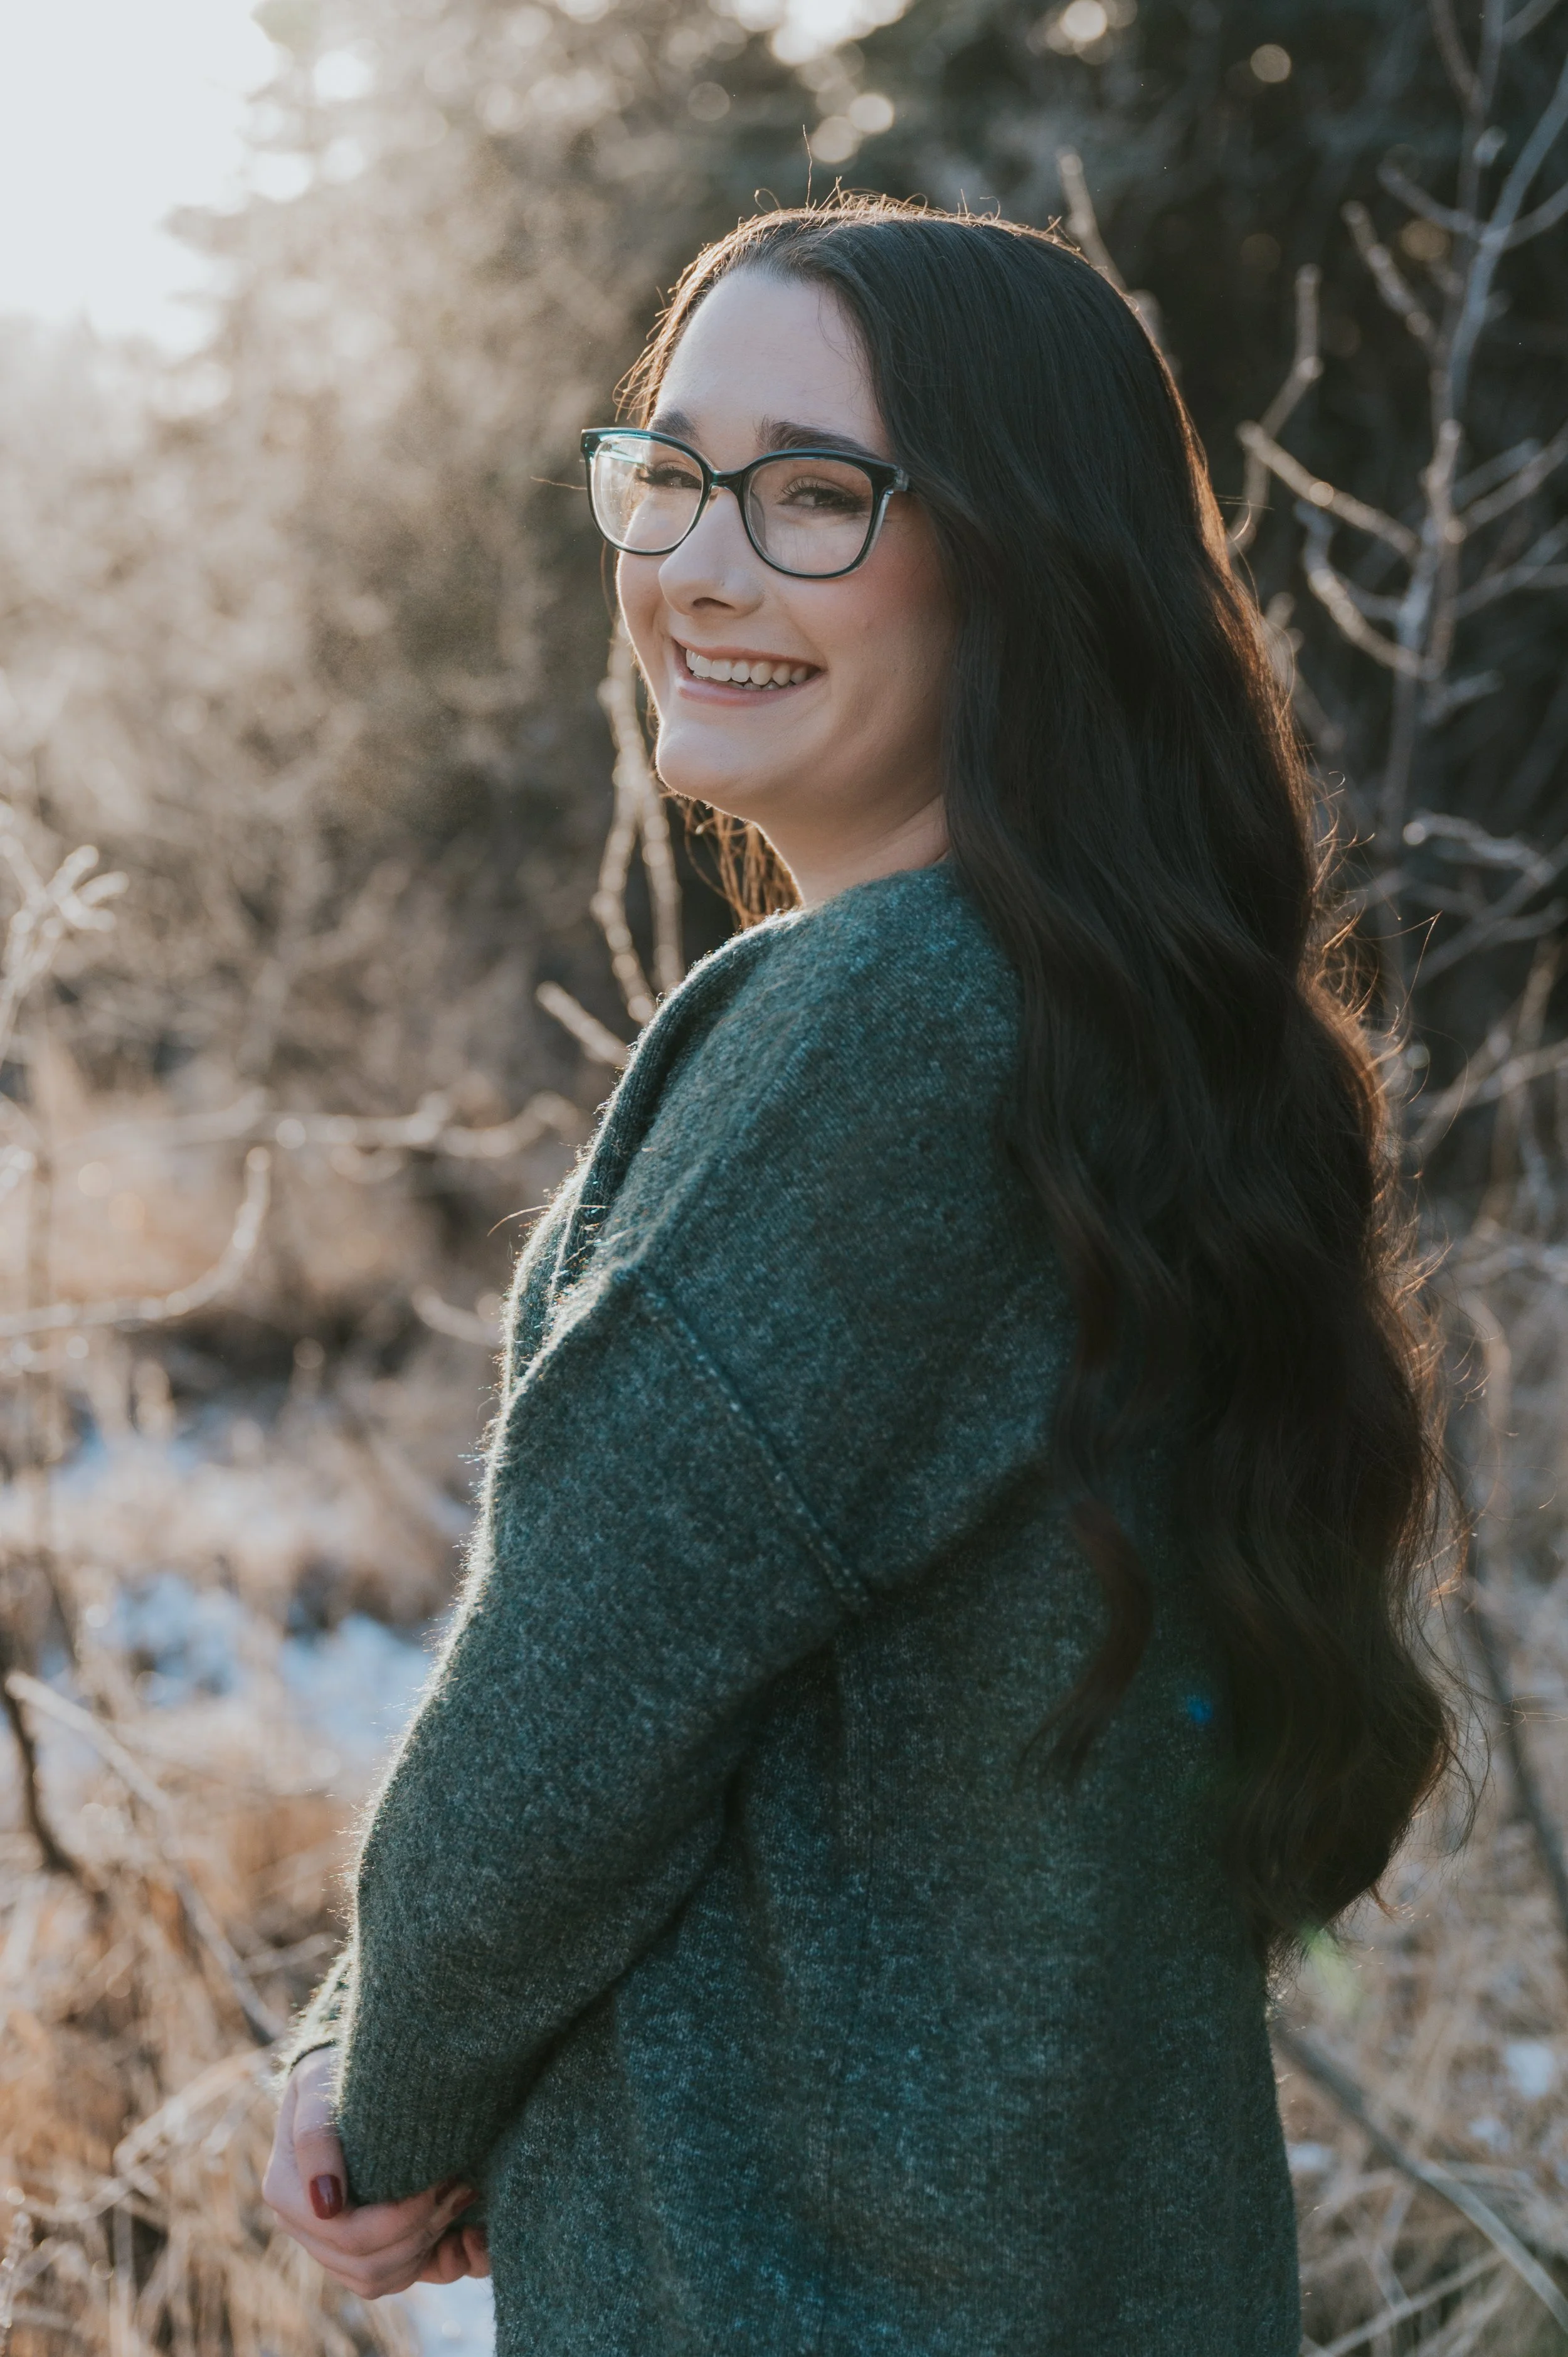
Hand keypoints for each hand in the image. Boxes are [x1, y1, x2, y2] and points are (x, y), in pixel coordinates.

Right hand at [262, 2047, 489, 2296]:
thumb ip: (315, 2137)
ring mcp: (327, 2246)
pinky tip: (452, 2225)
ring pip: (380, 2280)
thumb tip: (326, 2204)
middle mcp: (304, 2228)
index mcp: (287, 2194)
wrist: (343, 2076)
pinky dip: (425, 2261)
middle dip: (422, 2229)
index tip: (443, 2174)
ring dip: (426, 2247)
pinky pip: (390, 2280)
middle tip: (461, 2185)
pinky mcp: (354, 2251)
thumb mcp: (317, 2085)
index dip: (402, 2216)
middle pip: (367, 2265)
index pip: (349, 2235)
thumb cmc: (332, 2073)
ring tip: (458, 2198)